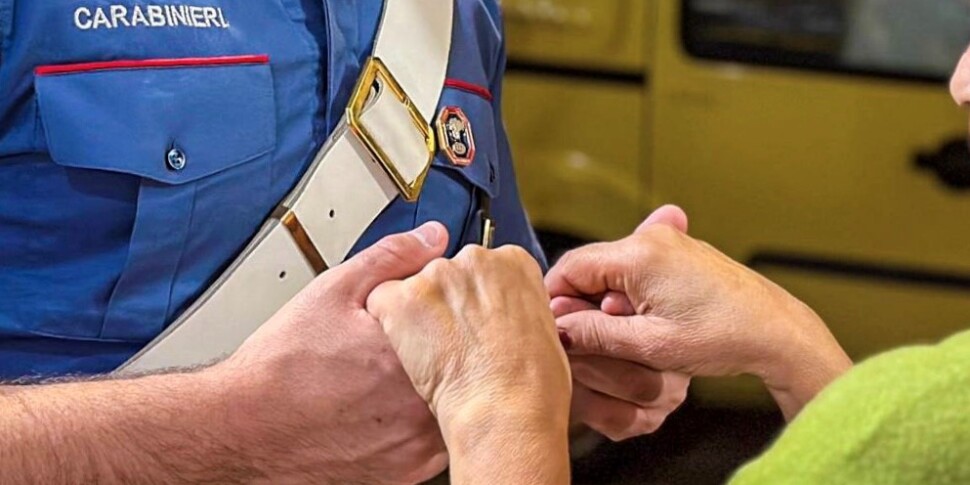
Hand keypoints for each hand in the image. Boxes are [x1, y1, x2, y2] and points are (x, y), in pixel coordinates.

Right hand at [210, 223, 450, 483]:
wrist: (244, 428)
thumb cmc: (280, 366)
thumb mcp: (334, 291)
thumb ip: (392, 258)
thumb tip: (434, 237)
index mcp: (414, 352)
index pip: (467, 324)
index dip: (455, 312)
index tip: (440, 310)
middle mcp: (423, 403)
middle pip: (466, 368)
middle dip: (450, 352)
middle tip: (408, 348)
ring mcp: (417, 444)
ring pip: (457, 407)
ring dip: (443, 390)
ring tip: (396, 379)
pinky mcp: (407, 473)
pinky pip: (439, 444)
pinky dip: (425, 424)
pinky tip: (392, 410)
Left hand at [367, 245, 570, 484]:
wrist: (507, 409)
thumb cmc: (532, 385)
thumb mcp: (545, 333)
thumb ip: (516, 308)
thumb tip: (504, 315)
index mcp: (514, 263)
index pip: (481, 267)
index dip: (475, 300)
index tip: (475, 322)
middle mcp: (475, 259)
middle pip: (446, 272)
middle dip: (444, 303)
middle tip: (453, 343)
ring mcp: (438, 275)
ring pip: (413, 285)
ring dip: (416, 315)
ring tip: (433, 354)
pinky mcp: (405, 297)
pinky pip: (380, 300)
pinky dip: (387, 324)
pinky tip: (407, 352)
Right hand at [546, 206, 851, 419]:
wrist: (778, 333)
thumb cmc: (725, 337)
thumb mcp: (651, 344)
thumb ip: (595, 334)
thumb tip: (559, 329)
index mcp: (639, 254)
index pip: (570, 267)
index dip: (556, 300)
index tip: (557, 331)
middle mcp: (651, 239)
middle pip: (589, 266)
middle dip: (581, 303)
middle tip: (590, 340)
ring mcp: (669, 244)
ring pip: (611, 270)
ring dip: (606, 302)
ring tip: (626, 336)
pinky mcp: (681, 255)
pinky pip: (636, 270)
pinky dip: (628, 296)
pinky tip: (644, 324)